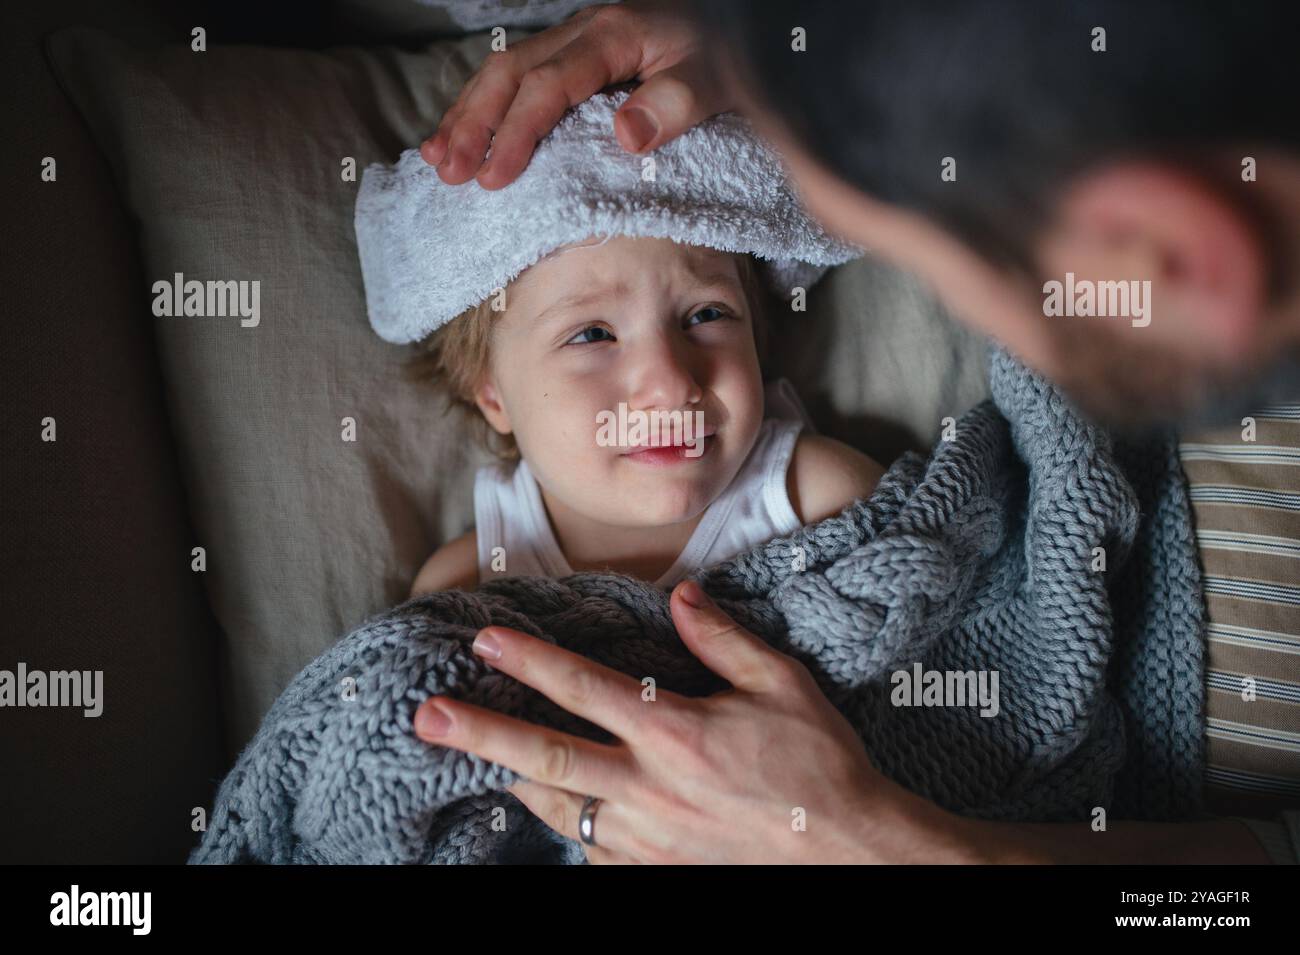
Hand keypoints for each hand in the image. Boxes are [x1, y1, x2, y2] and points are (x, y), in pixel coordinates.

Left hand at [412, 578, 974, 862]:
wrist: (851, 857)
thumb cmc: (820, 767)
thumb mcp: (784, 686)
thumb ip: (725, 639)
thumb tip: (681, 594)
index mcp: (675, 734)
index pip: (584, 688)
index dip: (529, 661)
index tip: (484, 641)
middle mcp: (647, 789)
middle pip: (544, 758)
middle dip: (479, 734)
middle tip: (428, 717)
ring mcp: (644, 841)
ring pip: (556, 809)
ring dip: (513, 780)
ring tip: (477, 760)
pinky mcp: (650, 876)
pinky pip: (590, 850)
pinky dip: (568, 825)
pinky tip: (558, 808)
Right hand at [421, 1, 732, 189]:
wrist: (732, 20)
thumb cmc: (722, 53)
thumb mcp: (715, 78)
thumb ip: (676, 104)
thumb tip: (626, 135)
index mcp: (611, 36)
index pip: (549, 85)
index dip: (517, 132)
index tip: (494, 177)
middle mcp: (582, 31)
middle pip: (509, 73)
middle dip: (473, 124)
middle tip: (450, 174)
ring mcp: (573, 40)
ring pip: (503, 71)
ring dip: (466, 115)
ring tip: (437, 161)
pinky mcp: (572, 55)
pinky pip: (516, 76)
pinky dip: (482, 106)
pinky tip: (461, 133)